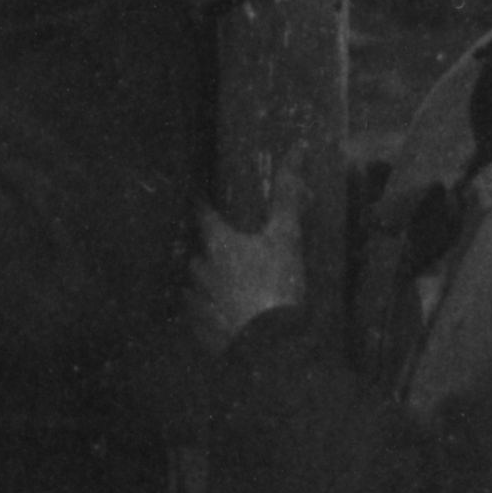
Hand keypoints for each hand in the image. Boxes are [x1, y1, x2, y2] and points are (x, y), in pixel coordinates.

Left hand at [186, 198, 310, 357]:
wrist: (271, 344)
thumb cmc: (277, 284)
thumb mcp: (286, 237)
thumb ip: (287, 196)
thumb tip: (296, 148)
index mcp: (218, 243)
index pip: (202, 214)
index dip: (202, 205)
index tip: (202, 199)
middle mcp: (201, 269)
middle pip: (198, 252)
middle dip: (208, 250)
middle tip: (224, 250)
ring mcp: (199, 301)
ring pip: (195, 285)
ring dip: (205, 282)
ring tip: (222, 285)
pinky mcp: (202, 329)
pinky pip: (197, 315)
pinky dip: (205, 311)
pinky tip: (219, 315)